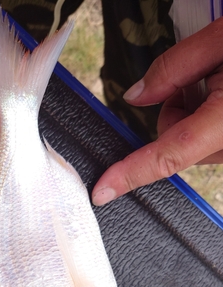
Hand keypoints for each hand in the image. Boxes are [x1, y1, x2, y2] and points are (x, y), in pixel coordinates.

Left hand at [92, 17, 222, 205]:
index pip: (168, 155)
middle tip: (201, 80)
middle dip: (175, 116)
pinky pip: (214, 145)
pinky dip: (210, 123)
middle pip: (179, 147)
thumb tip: (137, 96)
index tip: (103, 191)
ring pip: (196, 147)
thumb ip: (173, 69)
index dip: (130, 174)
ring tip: (222, 83)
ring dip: (195, 118)